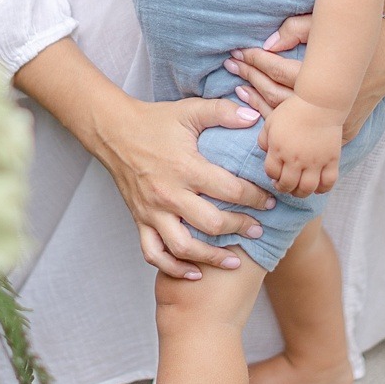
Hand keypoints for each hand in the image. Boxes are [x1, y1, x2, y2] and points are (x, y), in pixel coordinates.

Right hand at [95, 93, 275, 279]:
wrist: (113, 132)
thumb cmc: (155, 121)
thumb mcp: (190, 110)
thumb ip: (223, 112)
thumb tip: (255, 118)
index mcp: (185, 167)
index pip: (229, 189)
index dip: (255, 197)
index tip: (271, 202)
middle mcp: (168, 194)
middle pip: (210, 223)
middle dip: (240, 228)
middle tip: (260, 230)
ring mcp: (151, 211)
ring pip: (182, 246)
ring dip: (211, 257)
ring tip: (234, 261)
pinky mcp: (139, 220)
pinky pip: (154, 253)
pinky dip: (173, 268)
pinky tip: (194, 273)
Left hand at [228, 11, 384, 140]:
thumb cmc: (359, 35)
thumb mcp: (329, 25)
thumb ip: (298, 30)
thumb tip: (269, 43)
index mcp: (324, 77)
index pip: (278, 71)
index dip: (255, 60)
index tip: (238, 51)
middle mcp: (327, 103)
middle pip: (276, 96)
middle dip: (251, 77)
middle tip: (232, 64)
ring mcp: (333, 120)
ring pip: (285, 117)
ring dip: (258, 101)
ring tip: (239, 87)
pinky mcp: (339, 128)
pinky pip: (302, 130)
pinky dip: (278, 121)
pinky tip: (262, 110)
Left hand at [262, 95, 343, 197]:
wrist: (320, 102)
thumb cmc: (294, 109)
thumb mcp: (271, 121)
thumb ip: (264, 139)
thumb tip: (265, 152)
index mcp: (278, 150)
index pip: (272, 173)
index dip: (272, 177)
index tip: (276, 175)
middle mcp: (296, 159)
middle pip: (288, 185)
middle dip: (284, 188)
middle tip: (286, 185)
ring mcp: (315, 161)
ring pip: (307, 188)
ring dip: (302, 193)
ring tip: (301, 189)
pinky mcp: (331, 159)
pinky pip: (328, 182)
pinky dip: (323, 189)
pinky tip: (319, 187)